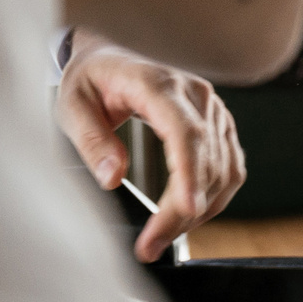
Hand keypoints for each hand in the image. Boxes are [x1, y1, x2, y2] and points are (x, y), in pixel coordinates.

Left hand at [56, 29, 247, 259]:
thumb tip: (113, 178)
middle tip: (150, 245)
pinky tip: (186, 215)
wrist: (110, 56)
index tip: (187, 210)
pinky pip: (229, 168)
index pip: (186, 132)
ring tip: (162, 236)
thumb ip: (92, 141)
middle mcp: (195, 95)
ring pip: (224, 170)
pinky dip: (213, 197)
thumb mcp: (73, 106)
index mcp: (157, 84)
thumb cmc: (92, 79)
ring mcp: (212, 109)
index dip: (190, 174)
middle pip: (206, 160)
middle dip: (182, 211)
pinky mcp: (219, 124)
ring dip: (200, 210)